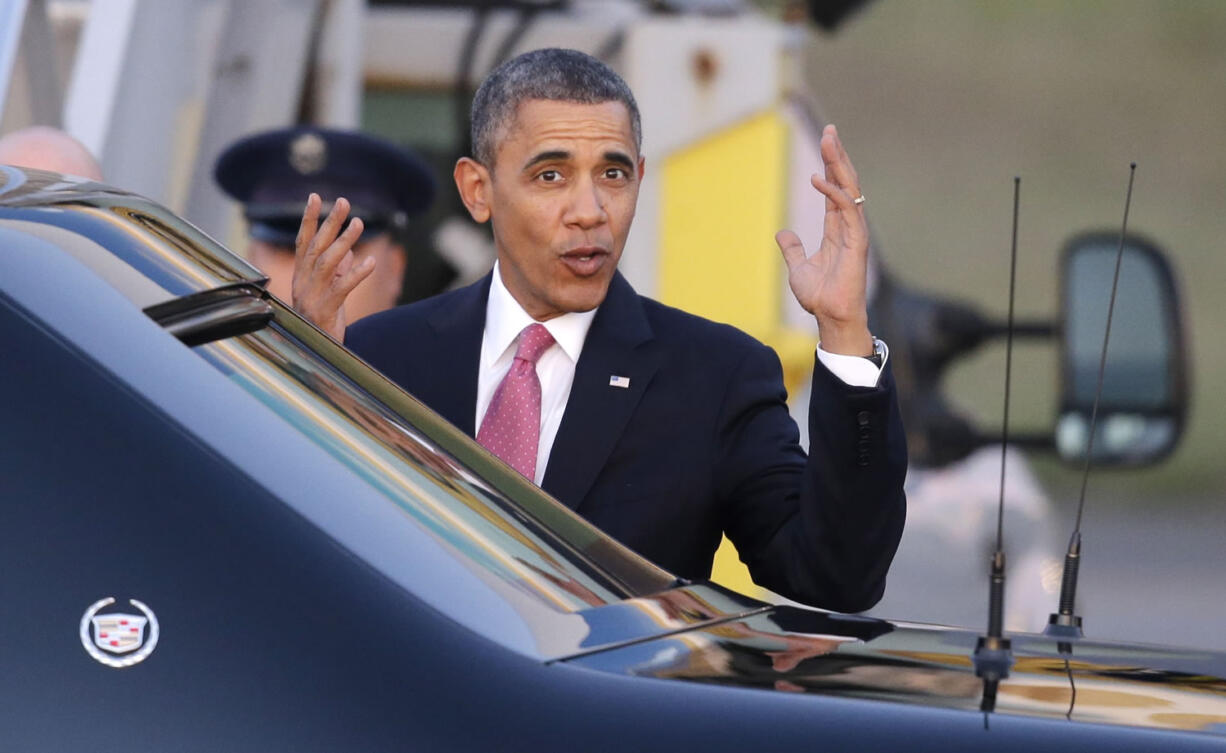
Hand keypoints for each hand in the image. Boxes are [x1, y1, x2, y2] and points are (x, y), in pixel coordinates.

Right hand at [291, 193, 373, 340]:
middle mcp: (303, 283)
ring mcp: (312, 296)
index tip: (315, 197)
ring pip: (326, 263)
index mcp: (302, 277)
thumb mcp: (330, 293)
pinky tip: (371, 262)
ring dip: (343, 241)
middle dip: (329, 222)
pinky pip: (342, 288)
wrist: (315, 355)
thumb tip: (347, 252)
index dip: (308, 219)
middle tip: (343, 201)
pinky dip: (356, 273)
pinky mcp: (325, 310)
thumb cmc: (323, 323)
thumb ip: (337, 272)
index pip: (304, 242)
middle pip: (315, 247)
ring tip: (359, 223)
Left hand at [775, 124, 872, 356]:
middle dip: (837, 156)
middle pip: (845, 183)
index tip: (826, 142)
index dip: (830, 166)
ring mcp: (854, 232)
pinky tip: (819, 179)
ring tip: (829, 141)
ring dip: (839, 165)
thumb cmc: (819, 297)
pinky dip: (834, 193)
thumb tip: (783, 235)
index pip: (834, 190)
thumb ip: (793, 249)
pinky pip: (847, 210)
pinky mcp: (857, 242)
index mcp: (836, 229)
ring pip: (850, 189)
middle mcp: (848, 226)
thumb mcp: (798, 268)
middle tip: (830, 131)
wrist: (830, 317)